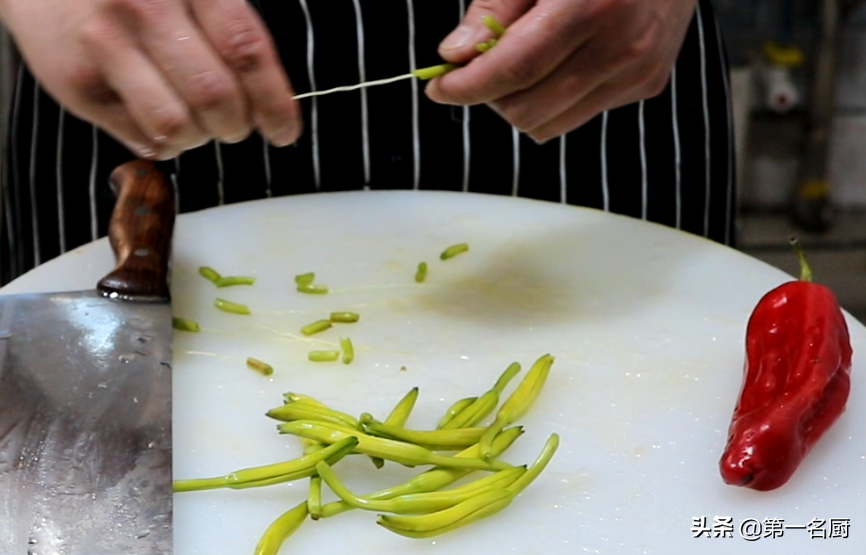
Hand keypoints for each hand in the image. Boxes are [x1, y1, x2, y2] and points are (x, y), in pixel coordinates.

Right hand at [0, 0, 300, 159]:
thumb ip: (230, 30)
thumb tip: (272, 100)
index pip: (245, 50)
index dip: (274, 102)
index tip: (285, 131)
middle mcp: (143, 6)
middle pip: (215, 96)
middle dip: (237, 125)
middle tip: (235, 124)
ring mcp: (104, 45)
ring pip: (177, 127)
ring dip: (199, 137)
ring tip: (194, 120)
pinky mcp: (75, 83)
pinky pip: (142, 139)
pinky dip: (164, 141)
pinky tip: (158, 114)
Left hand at [425, 0, 697, 142]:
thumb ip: (494, 8)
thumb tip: (455, 56)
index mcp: (590, 6)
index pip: (514, 70)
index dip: (467, 86)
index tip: (439, 87)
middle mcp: (622, 45)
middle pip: (527, 109)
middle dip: (491, 96)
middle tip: (481, 68)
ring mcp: (638, 71)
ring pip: (550, 125)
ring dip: (522, 104)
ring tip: (522, 64)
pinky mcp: (648, 84)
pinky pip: (579, 114)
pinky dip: (557, 98)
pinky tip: (563, 61)